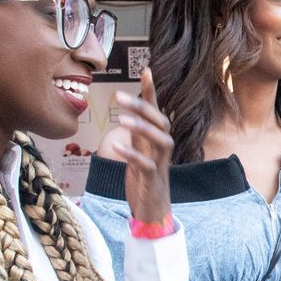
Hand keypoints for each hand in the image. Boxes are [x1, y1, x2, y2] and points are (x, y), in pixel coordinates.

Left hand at [106, 67, 175, 226]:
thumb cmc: (144, 179)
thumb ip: (138, 133)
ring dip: (143, 128)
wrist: (152, 209)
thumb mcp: (139, 150)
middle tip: (118, 95)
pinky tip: (118, 145)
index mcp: (156, 139)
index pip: (156, 110)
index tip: (145, 70)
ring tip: (122, 119)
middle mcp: (162, 148)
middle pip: (160, 121)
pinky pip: (146, 164)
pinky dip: (133, 154)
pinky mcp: (153, 180)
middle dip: (142, 106)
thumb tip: (131, 112)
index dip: (151, 91)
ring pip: (160, 140)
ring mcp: (160, 163)